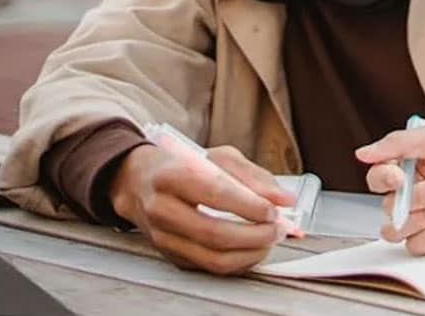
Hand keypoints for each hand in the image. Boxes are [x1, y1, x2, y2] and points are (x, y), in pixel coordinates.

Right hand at [108, 144, 296, 274]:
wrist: (139, 184)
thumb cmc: (183, 167)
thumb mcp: (217, 157)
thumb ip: (254, 176)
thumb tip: (284, 200)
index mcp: (173, 176)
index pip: (215, 194)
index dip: (249, 206)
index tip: (273, 210)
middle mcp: (163, 209)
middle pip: (214, 234)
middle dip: (255, 235)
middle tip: (278, 228)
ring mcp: (164, 237)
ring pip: (213, 258)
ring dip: (251, 253)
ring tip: (270, 239)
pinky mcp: (171, 256)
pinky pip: (210, 267)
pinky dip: (239, 261)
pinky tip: (253, 248)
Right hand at [355, 121, 424, 254]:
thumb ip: (399, 143)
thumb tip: (362, 153)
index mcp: (412, 168)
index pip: (378, 178)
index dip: (383, 179)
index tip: (398, 177)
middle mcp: (415, 194)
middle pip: (389, 205)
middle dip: (417, 198)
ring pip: (395, 230)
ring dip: (421, 218)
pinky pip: (414, 246)